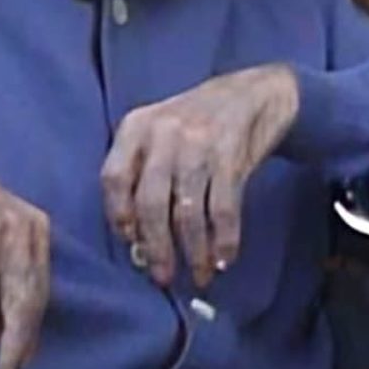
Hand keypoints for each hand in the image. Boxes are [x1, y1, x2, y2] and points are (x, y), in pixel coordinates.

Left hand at [100, 64, 300, 287]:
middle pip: (150, 202)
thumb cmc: (198, 124)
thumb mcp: (159, 134)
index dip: (118, 215)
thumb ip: (143, 176)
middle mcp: (163, 133)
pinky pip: (223, 208)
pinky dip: (224, 239)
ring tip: (200, 276)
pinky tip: (224, 258)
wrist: (254, 92)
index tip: (131, 244)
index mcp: (136, 127)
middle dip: (157, 247)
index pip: (113, 178)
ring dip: (194, 251)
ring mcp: (198, 143)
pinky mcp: (231, 155)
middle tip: (162, 277)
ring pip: (187, 211)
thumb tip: (138, 242)